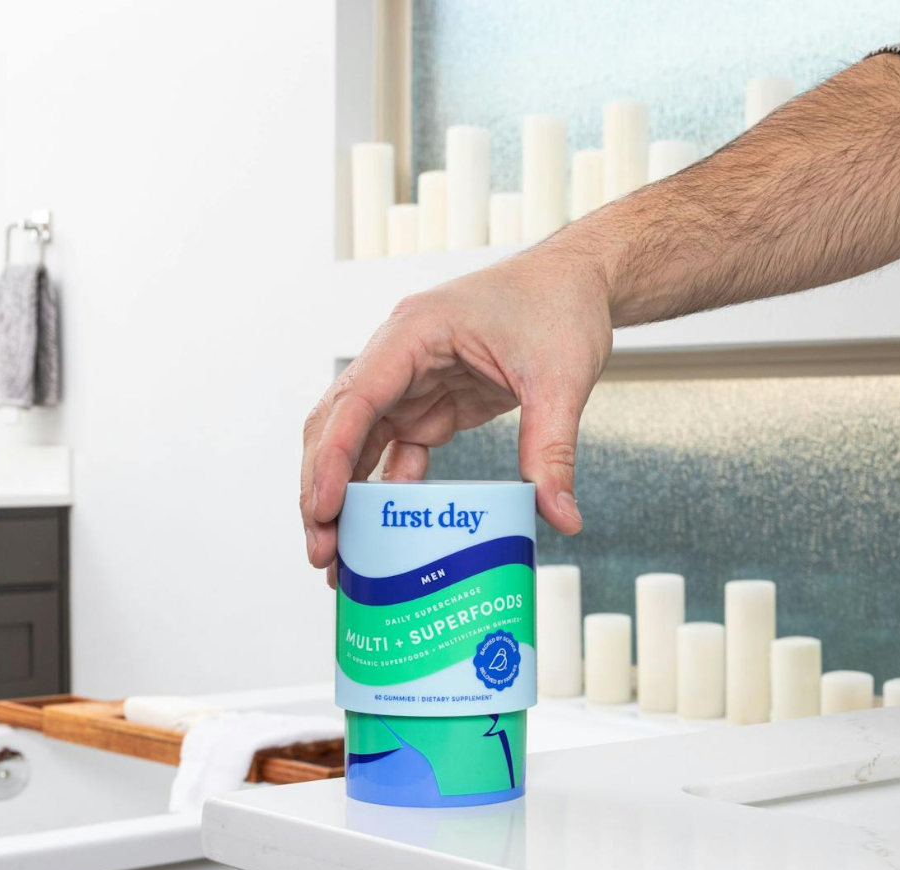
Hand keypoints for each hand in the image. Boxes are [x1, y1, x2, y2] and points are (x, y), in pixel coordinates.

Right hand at [301, 246, 612, 571]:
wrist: (578, 282)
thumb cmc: (560, 305)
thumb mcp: (560, 380)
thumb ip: (552, 449)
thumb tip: (560, 518)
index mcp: (413, 334)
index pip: (356, 401)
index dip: (332, 459)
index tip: (324, 510)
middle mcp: (398, 357)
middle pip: (338, 427)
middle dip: (321, 489)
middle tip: (321, 552)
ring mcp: (410, 382)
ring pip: (358, 444)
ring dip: (346, 497)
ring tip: (341, 556)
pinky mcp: (430, 403)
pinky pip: (395, 451)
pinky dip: (386, 491)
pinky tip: (385, 533)